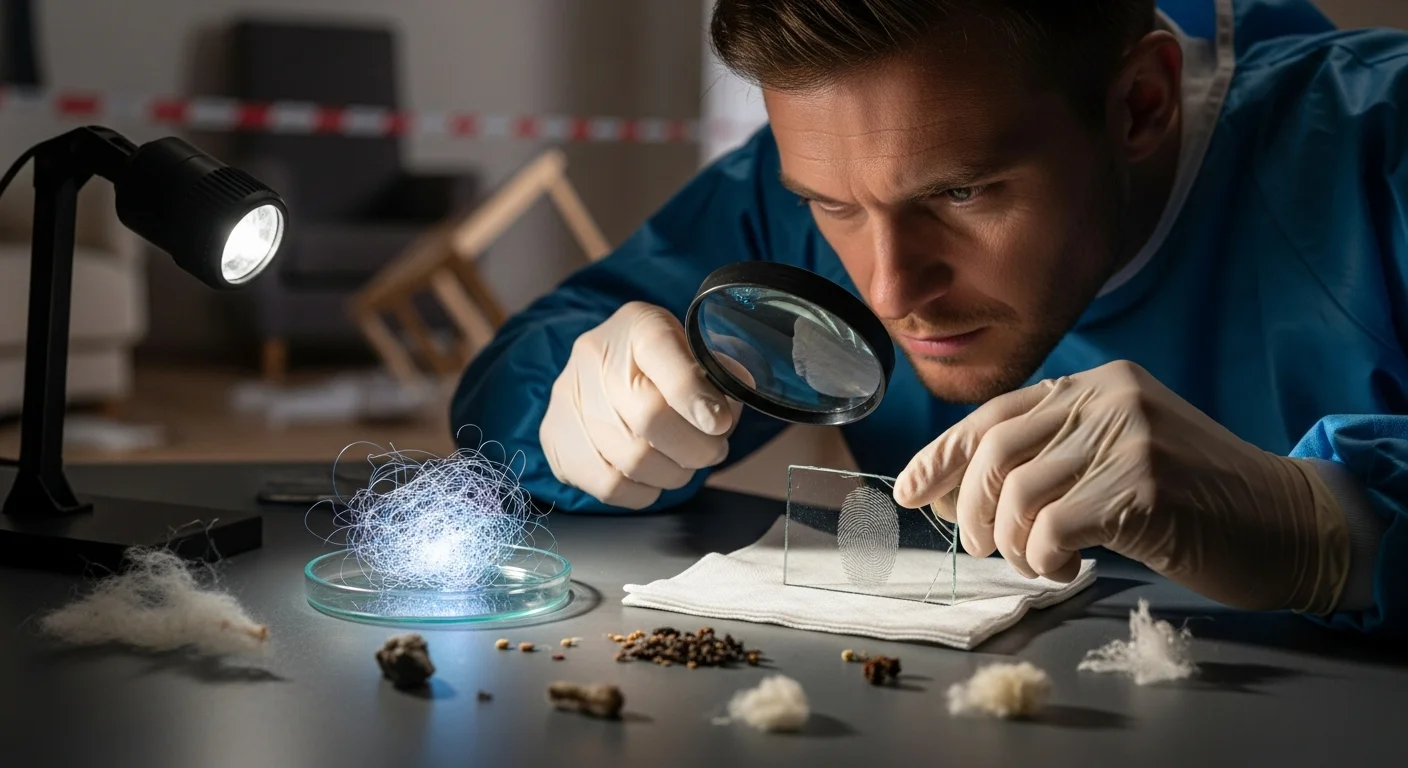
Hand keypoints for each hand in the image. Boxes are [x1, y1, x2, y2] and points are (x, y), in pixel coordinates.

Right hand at [540, 302, 740, 508]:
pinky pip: (608, 485)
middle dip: (696, 447)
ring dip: (674, 473)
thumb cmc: (664, 366)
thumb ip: (718, 375)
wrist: (607, 370)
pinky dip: (643, 491)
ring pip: (632, 458)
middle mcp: (594, 355)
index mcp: (638, 325)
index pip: (661, 351)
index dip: (693, 394)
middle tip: (713, 450)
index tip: (720, 423)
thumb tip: (728, 411)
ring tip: (686, 464)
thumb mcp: (697, 353)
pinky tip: (654, 477)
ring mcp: (569, 396)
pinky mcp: (555, 437)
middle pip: (649, 416)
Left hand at [893, 360, 1349, 614]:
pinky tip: (1067, 567)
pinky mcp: (1144, 487)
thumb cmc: (1195, 498)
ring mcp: (1127, 439)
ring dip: (1010, 543)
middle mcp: (1106, 399)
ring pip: (1018, 496)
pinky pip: (1052, 528)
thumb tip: (955, 492)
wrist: (1288, 520)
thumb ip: (1050, 458)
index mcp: (1093, 385)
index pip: (991, 416)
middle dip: (967, 508)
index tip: (909, 490)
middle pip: (994, 455)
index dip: (940, 456)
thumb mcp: (1118, 453)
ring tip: (1036, 561)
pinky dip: (1043, 558)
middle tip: (978, 547)